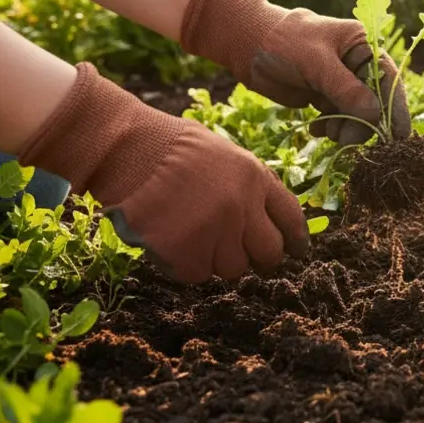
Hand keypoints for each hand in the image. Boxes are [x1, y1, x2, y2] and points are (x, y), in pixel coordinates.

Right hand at [19, 63, 309, 283]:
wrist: (127, 149)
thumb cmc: (171, 147)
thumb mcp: (225, 154)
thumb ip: (250, 185)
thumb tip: (266, 219)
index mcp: (256, 178)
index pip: (292, 218)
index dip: (295, 239)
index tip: (295, 251)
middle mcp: (244, 207)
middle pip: (270, 253)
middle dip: (260, 259)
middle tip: (242, 256)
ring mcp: (217, 231)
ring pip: (234, 269)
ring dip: (217, 260)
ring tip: (193, 236)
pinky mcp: (188, 253)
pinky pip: (199, 275)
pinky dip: (186, 265)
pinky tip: (171, 242)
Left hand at [178, 0, 410, 144]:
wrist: (249, 46)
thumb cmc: (284, 42)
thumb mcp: (317, 63)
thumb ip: (346, 89)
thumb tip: (374, 115)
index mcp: (363, 46)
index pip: (388, 79)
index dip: (395, 107)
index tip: (399, 135)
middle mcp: (357, 65)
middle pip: (374, 102)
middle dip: (363, 123)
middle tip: (346, 140)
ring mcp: (341, 83)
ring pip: (356, 115)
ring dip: (345, 128)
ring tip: (327, 131)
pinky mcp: (325, 96)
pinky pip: (338, 119)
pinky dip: (330, 128)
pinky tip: (316, 129)